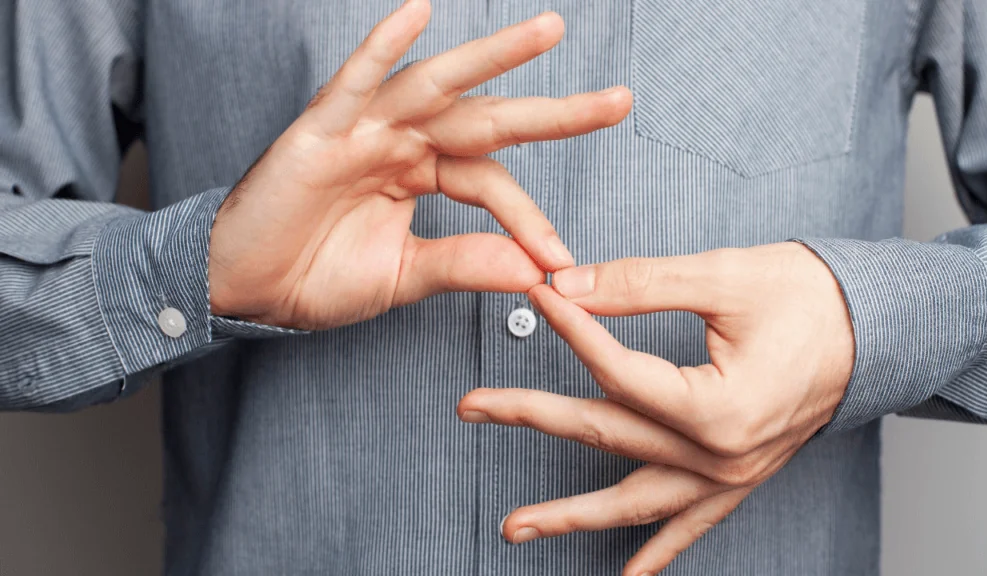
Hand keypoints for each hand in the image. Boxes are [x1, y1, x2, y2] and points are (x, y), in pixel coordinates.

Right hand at [207, 0, 631, 327]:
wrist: (246, 289)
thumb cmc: (317, 277)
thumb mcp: (405, 276)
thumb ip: (466, 264)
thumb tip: (534, 270)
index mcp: (422, 175)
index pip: (491, 182)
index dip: (528, 217)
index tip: (558, 259)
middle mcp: (401, 143)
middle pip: (486, 118)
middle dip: (552, 112)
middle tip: (619, 102)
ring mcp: (364, 131)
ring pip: (436, 85)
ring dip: (492, 57)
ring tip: (548, 32)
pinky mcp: (320, 132)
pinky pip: (354, 81)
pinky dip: (382, 47)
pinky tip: (418, 10)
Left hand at [457, 242, 854, 574]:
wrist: (879, 327)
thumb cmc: (811, 299)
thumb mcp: (722, 278)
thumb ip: (638, 284)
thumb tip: (566, 285)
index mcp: (718, 407)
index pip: (616, 371)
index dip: (571, 330)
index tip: (536, 296)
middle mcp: (721, 456)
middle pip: (607, 435)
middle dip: (531, 417)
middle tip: (472, 405)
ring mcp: (730, 475)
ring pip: (635, 501)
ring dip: (572, 514)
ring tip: (515, 527)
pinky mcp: (739, 477)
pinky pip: (690, 526)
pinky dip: (656, 552)